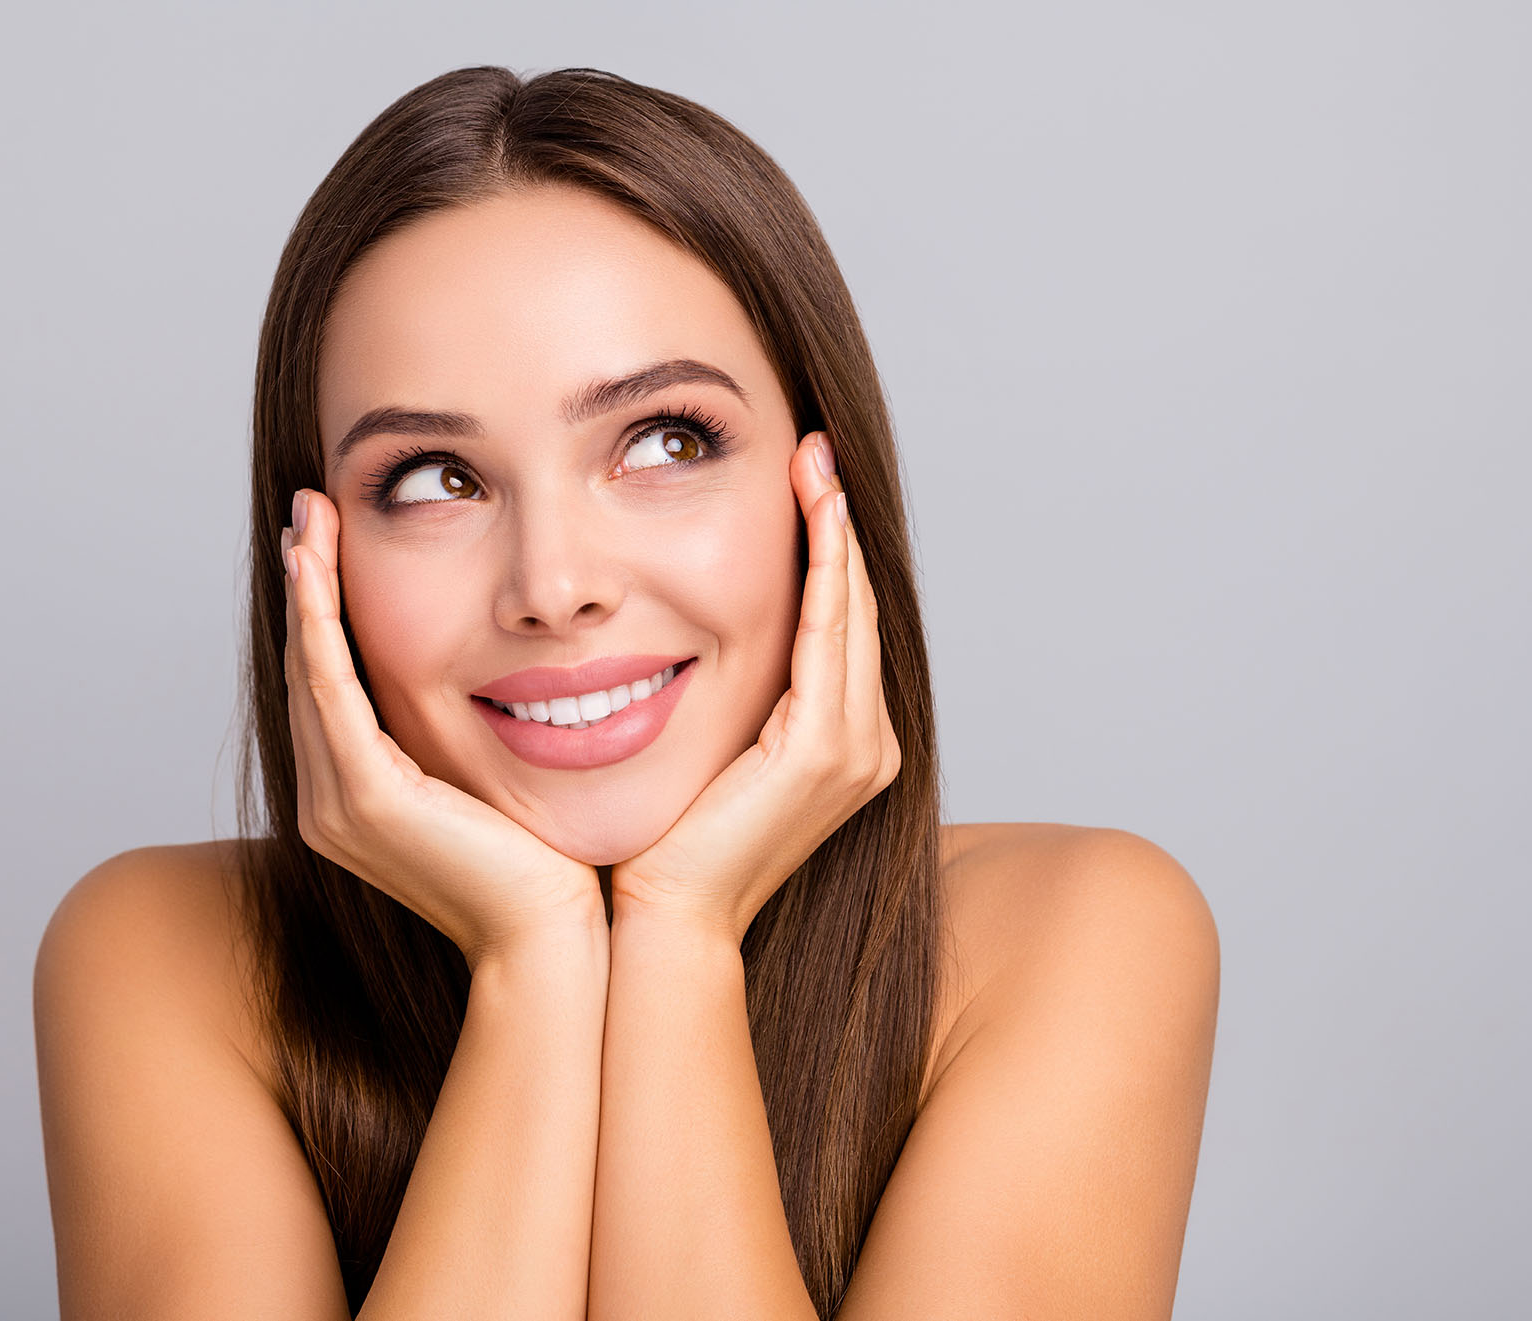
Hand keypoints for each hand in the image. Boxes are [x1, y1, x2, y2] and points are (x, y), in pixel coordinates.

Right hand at [282, 489, 602, 969]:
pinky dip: (321, 622)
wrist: (551, 942)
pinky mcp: (366, 798)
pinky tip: (316, 565)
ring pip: (311, 668)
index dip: (324, 611)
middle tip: (311, 511)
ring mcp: (338, 804)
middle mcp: (329, 803)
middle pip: (309, 670)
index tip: (330, 542)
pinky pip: (330, 687)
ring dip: (306, 587)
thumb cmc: (544, 870)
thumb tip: (497, 678)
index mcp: (355, 801)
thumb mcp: (492, 781)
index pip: (330, 687)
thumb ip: (468, 737)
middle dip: (307, 586)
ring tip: (310, 519)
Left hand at [609, 433, 900, 942]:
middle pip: (858, 609)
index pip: (842, 626)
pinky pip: (830, 636)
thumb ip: (728, 695)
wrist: (664, 917)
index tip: (806, 479)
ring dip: (836, 531)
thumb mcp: (708, 747)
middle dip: (837, 524)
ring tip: (816, 462)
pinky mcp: (825, 750)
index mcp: (843, 746)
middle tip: (815, 449)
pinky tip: (817, 514)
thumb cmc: (666, 842)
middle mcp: (867, 747)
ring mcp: (857, 751)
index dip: (829, 549)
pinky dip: (826, 570)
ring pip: (852, 612)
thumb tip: (687, 629)